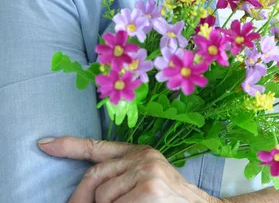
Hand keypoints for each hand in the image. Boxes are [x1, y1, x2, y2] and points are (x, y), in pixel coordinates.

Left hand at [38, 136, 219, 202]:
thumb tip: (88, 192)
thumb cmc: (170, 201)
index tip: (44, 144)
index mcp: (139, 152)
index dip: (68, 145)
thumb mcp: (145, 181)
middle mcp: (142, 156)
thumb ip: (119, 178)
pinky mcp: (148, 189)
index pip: (97, 146)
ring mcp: (146, 171)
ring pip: (101, 196)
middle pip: (93, 176)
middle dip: (81, 199)